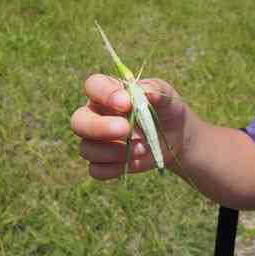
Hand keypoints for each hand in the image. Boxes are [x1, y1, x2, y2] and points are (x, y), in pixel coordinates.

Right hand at [70, 74, 191, 179]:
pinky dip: (113, 169)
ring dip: (113, 152)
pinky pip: (96, 170)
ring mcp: (97, 141)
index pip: (93, 86)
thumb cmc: (165, 108)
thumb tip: (146, 93)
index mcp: (107, 92)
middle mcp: (96, 115)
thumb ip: (155, 91)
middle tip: (126, 129)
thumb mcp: (165, 96)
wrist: (176, 135)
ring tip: (142, 148)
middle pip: (78, 121)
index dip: (104, 94)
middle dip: (99, 127)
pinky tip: (132, 163)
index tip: (126, 103)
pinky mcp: (105, 162)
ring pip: (86, 149)